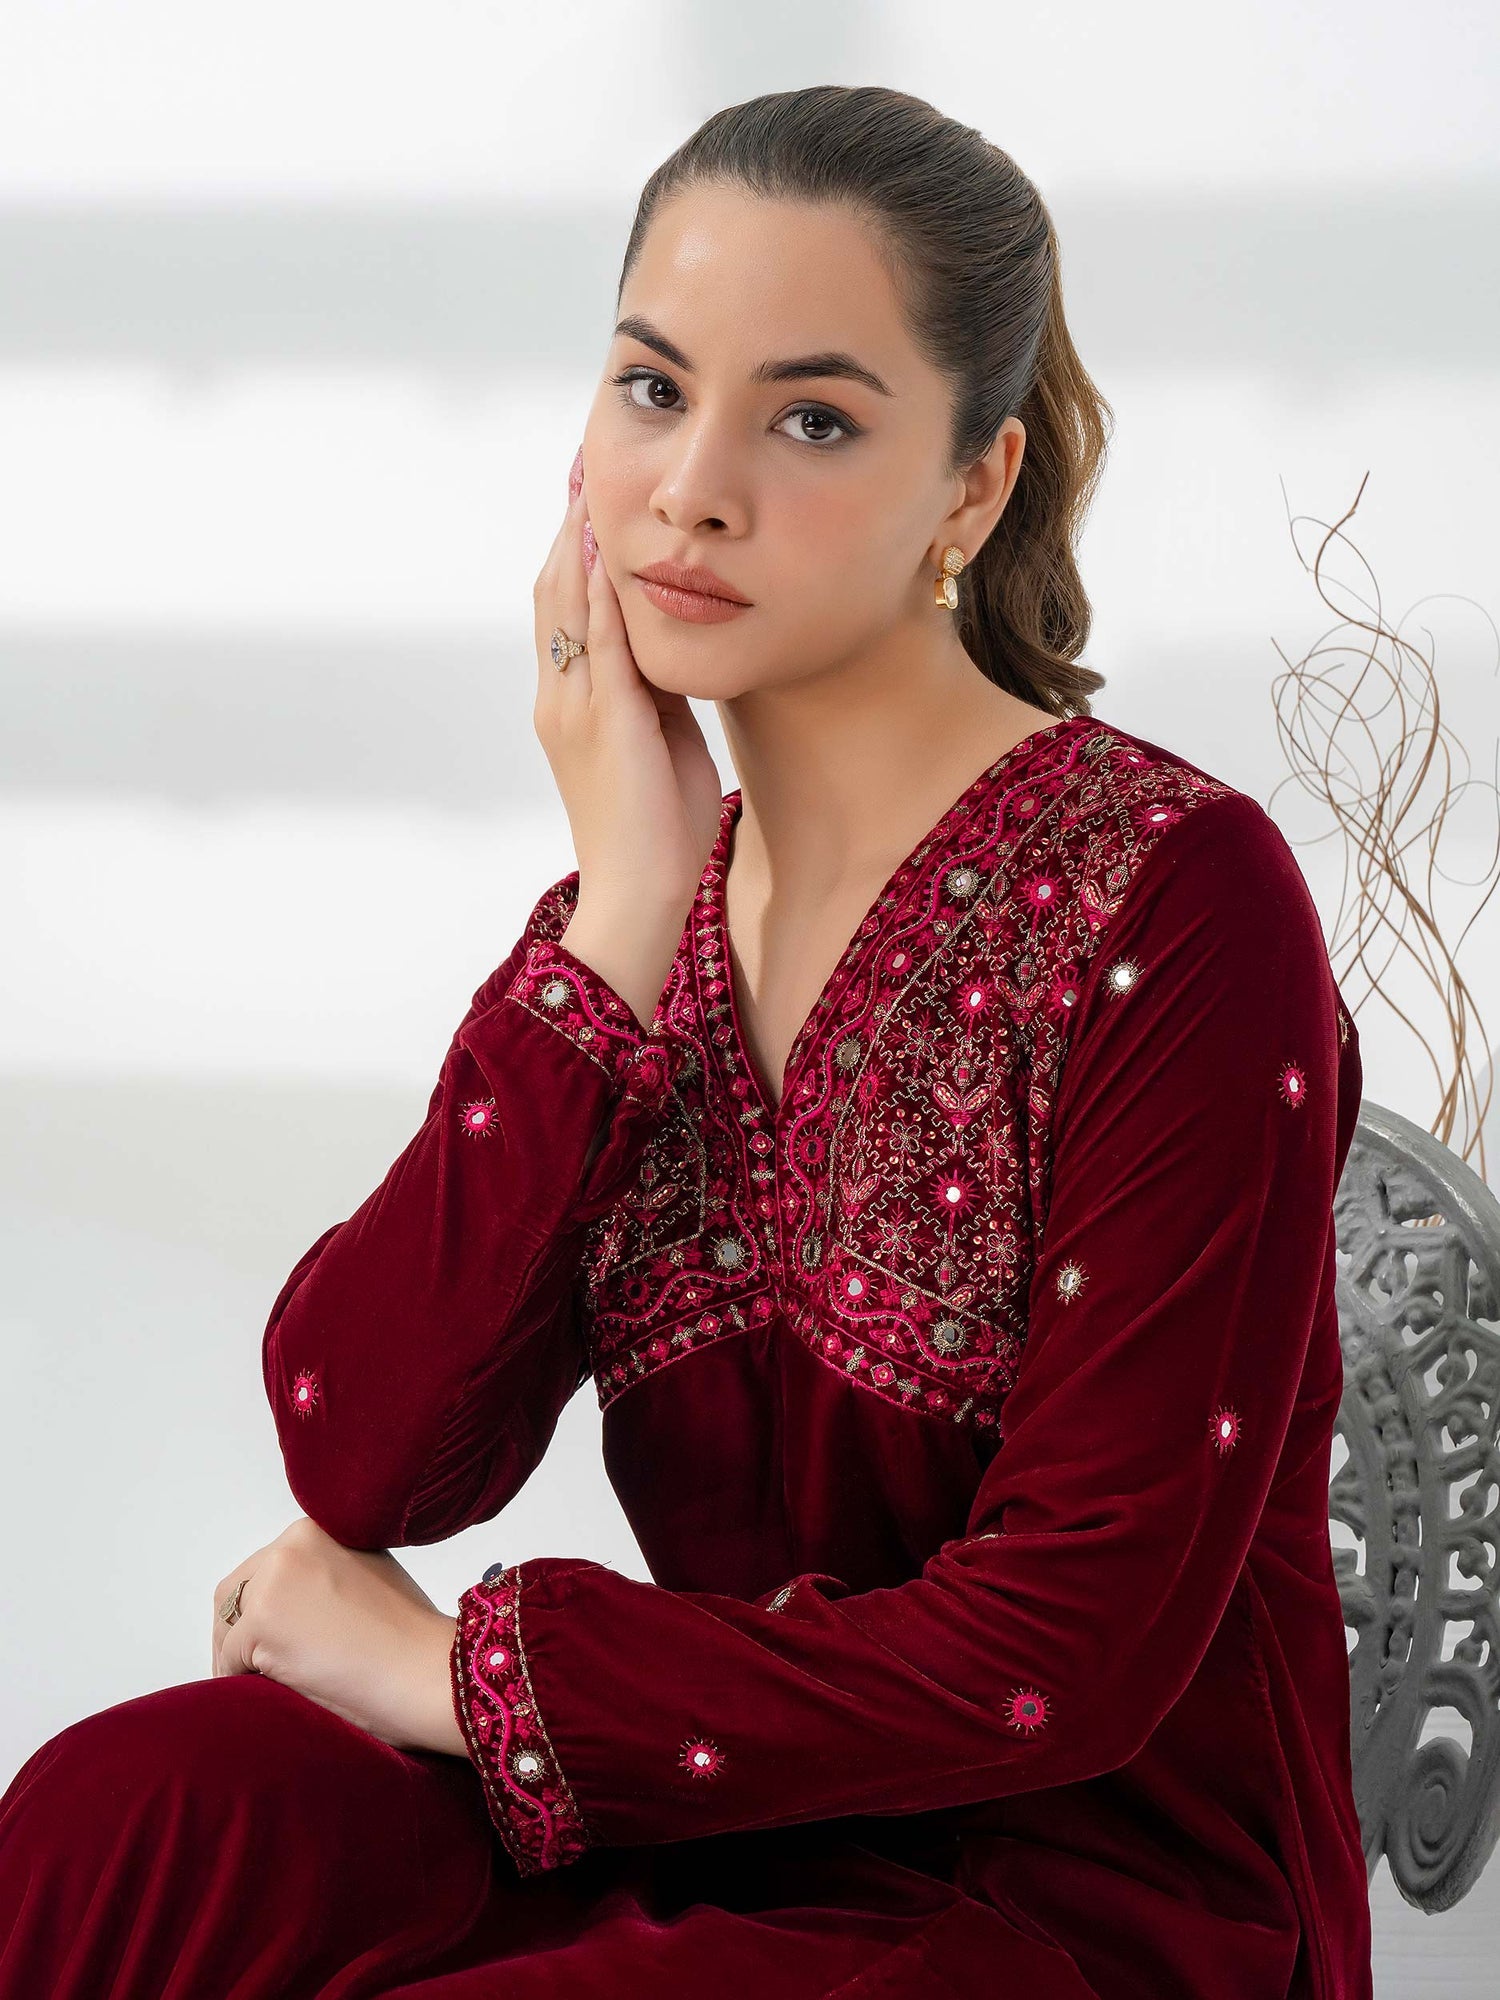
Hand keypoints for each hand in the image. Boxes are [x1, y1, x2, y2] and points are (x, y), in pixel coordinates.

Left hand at [211, 1516, 466, 1757]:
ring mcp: (274, 1582)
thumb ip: (326, 1576)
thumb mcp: (369, 1574)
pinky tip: (278, 1696)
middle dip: (238, 1633)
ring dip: (240, 1659)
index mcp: (317, 1528)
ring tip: (268, 1687)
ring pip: (227, 1628)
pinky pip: (230, 1662)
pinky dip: (244, 1684)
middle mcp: (290, 1544)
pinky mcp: (262, 1623)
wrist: (429, 1670)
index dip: (261, 1610)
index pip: (264, 1568)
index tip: (272, 1641)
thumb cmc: (412, 1637)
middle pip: (234, 1594)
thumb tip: (291, 1608)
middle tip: (253, 1672)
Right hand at [533, 446, 723, 910]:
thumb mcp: (658, 743)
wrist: (640, 894)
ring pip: (566, 606)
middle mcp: (561, 696)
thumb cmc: (656, 831)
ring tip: (589, 483)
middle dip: (568, 525)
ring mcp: (576, 708)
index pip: (564, 607)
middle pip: (554, 590)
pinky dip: (601, 593)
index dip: (573, 548)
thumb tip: (671, 651)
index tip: (587, 494)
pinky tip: (610, 549)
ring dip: (578, 540)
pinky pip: (598, 644)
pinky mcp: (606, 722)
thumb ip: (654, 695)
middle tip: (579, 464)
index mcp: (571, 702)